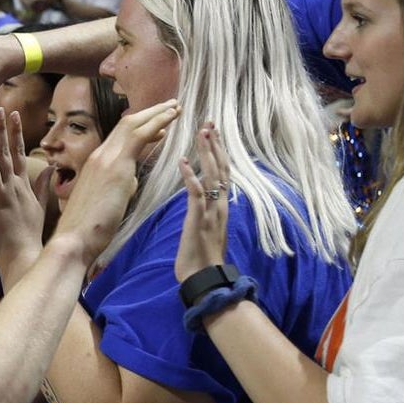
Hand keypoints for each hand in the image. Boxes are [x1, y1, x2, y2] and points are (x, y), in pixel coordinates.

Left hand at [0, 108, 45, 266]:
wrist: (22, 253)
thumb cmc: (29, 232)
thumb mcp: (40, 205)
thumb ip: (43, 184)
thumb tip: (51, 166)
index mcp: (22, 184)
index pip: (18, 152)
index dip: (15, 132)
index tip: (13, 114)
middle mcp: (11, 186)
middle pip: (5, 153)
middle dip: (2, 130)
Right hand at [55, 100, 179, 262]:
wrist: (73, 238)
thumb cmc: (88, 228)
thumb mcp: (107, 200)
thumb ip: (119, 186)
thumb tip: (130, 181)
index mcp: (95, 163)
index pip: (120, 136)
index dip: (141, 126)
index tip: (159, 124)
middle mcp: (99, 155)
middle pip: (126, 124)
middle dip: (150, 113)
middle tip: (171, 105)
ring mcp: (105, 158)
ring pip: (133, 124)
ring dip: (157, 113)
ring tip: (175, 107)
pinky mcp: (115, 166)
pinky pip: (139, 136)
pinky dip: (157, 123)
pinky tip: (172, 118)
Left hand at [175, 123, 231, 282]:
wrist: (203, 279)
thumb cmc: (200, 257)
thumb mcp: (205, 228)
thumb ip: (205, 211)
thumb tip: (202, 199)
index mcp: (220, 206)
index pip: (222, 173)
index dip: (218, 152)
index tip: (212, 132)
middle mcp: (220, 205)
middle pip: (221, 168)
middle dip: (215, 144)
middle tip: (209, 122)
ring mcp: (211, 212)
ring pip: (212, 176)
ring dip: (206, 153)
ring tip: (201, 133)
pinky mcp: (199, 220)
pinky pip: (196, 194)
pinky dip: (189, 176)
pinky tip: (181, 161)